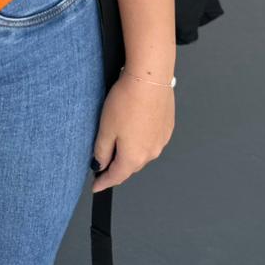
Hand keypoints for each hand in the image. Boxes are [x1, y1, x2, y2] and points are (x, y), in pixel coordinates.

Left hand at [90, 71, 174, 192]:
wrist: (150, 79)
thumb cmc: (127, 101)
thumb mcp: (106, 128)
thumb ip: (101, 151)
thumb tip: (99, 164)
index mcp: (133, 157)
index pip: (116, 177)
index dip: (104, 182)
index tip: (97, 186)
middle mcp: (151, 153)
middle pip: (130, 166)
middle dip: (117, 165)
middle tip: (104, 161)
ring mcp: (161, 140)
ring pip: (142, 153)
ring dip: (131, 151)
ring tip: (119, 138)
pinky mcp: (167, 127)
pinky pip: (152, 139)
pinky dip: (142, 138)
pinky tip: (135, 125)